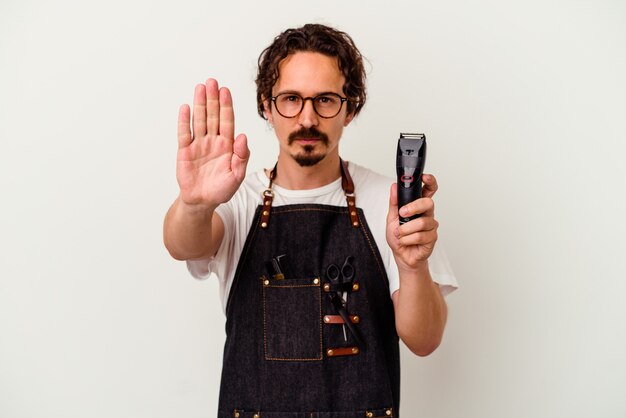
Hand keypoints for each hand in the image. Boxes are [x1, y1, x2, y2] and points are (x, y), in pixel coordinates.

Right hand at [176, 79, 249, 207]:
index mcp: (227, 145)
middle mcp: (213, 141)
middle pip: (213, 115)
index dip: (226, 106)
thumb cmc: (222, 189)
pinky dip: (184, 121)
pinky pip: (184, 133)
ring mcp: (198, 144)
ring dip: (199, 104)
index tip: (226, 90)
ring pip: (199, 120)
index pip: (227, 121)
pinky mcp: (185, 151)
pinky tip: (186, 108)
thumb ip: (242, 156)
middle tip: (212, 81)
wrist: (203, 202)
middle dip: (213, 98)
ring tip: (200, 87)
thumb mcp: (237, 175)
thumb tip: (243, 136)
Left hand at [386, 174, 438, 270]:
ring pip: (422, 222)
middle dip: (414, 207)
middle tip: (402, 213)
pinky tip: (406, 241)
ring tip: (400, 234)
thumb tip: (394, 187)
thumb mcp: (391, 218)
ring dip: (405, 230)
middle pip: (428, 203)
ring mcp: (431, 226)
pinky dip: (407, 239)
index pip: (428, 190)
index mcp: (418, 206)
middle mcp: (427, 214)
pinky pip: (420, 236)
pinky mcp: (432, 238)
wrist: (402, 256)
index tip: (424, 177)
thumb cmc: (398, 237)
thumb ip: (394, 202)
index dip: (429, 182)